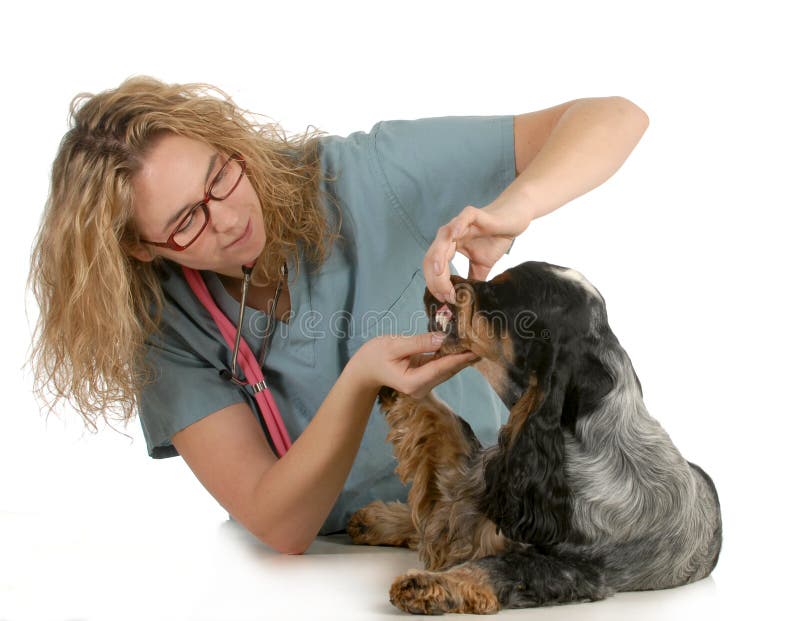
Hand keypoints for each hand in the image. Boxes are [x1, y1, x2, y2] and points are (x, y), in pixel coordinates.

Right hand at [349, 332, 479, 398]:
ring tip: (479, 342)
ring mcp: (424, 385)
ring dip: (462, 356)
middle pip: (449, 370)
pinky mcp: (425, 379)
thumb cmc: (375, 356)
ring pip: (448, 369)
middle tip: (485, 341)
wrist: (364, 369)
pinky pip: (442, 367)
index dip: (461, 356)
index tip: (477, 347)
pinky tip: (465, 346)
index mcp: (414, 382)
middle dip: (466, 356)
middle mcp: (422, 388)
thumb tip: (443, 338)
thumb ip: (420, 342)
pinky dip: (452, 356)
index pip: (442, 367)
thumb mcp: (395, 345)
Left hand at [423, 200, 532, 302]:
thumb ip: (471, 280)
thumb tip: (466, 301)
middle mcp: (449, 235)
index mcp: (448, 247)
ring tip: (440, 274)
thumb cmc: (495, 240)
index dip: (435, 283)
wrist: (512, 220)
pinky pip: (462, 219)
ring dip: (439, 258)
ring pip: (442, 240)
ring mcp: (459, 223)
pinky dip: (456, 225)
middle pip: (432, 256)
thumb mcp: (481, 266)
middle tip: (446, 294)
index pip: (433, 266)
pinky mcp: (472, 214)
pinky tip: (454, 236)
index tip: (445, 299)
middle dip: (435, 278)